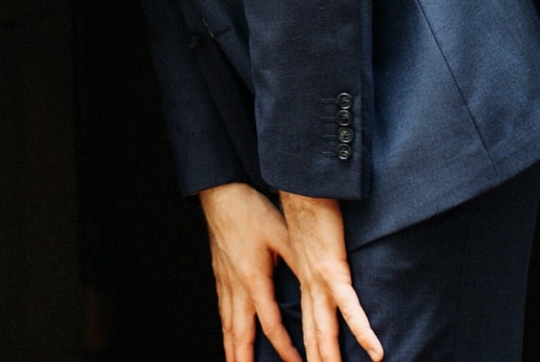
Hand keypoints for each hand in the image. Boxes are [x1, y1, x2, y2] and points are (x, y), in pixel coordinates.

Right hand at [196, 183, 302, 361]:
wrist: (221, 195)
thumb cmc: (252, 212)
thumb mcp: (282, 235)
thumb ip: (299, 262)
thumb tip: (320, 284)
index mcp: (254, 280)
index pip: (271, 325)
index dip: (285, 348)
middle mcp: (237, 288)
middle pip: (240, 335)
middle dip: (244, 361)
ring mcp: (225, 284)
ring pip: (228, 327)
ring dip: (232, 351)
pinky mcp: (219, 277)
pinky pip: (223, 313)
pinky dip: (226, 332)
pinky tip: (229, 338)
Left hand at [277, 191, 382, 361]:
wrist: (303, 185)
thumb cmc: (312, 208)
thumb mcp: (313, 241)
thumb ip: (322, 259)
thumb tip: (333, 267)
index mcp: (305, 281)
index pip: (309, 324)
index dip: (312, 349)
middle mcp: (309, 286)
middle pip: (315, 335)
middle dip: (318, 360)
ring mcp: (320, 280)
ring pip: (327, 330)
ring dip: (332, 357)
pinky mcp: (334, 270)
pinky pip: (351, 308)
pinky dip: (363, 332)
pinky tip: (376, 352)